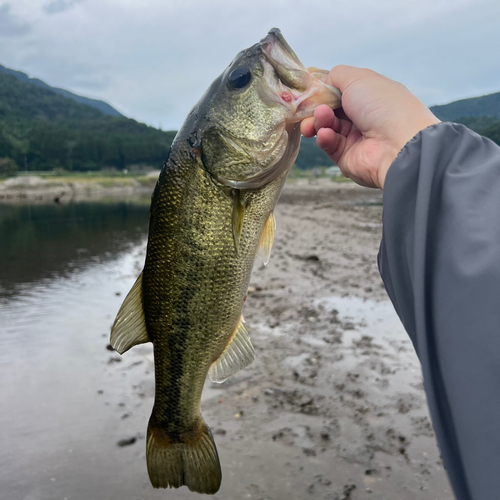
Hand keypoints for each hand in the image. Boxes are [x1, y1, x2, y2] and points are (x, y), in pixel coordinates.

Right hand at [301, 66, 439, 188]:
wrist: (397, 145)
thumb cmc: (382, 106)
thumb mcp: (358, 78)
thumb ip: (336, 76)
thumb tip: (322, 81)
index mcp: (369, 96)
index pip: (339, 92)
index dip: (322, 91)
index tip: (308, 92)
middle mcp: (362, 116)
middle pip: (329, 110)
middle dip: (316, 108)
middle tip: (307, 110)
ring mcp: (355, 138)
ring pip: (326, 127)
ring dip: (319, 121)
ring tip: (321, 119)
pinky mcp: (346, 157)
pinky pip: (329, 145)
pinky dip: (325, 138)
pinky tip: (327, 134)